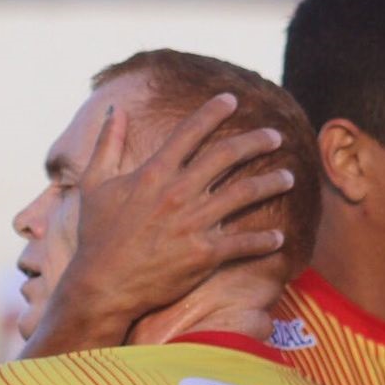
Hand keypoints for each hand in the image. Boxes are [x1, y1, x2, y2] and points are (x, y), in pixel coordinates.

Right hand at [73, 92, 293, 314]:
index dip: (213, 112)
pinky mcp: (204, 254)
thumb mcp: (94, 184)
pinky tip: (279, 238)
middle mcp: (178, 193)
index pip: (190, 132)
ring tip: (290, 178)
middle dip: (256, 142)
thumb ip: (106, 144)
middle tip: (276, 136)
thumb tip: (115, 110)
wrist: (103, 284)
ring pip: (244, 194)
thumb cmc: (97, 236)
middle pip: (226, 156)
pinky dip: (264, 241)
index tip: (232, 100)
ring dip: (271, 184)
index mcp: (154, 173)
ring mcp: (194, 223)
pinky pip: (244, 243)